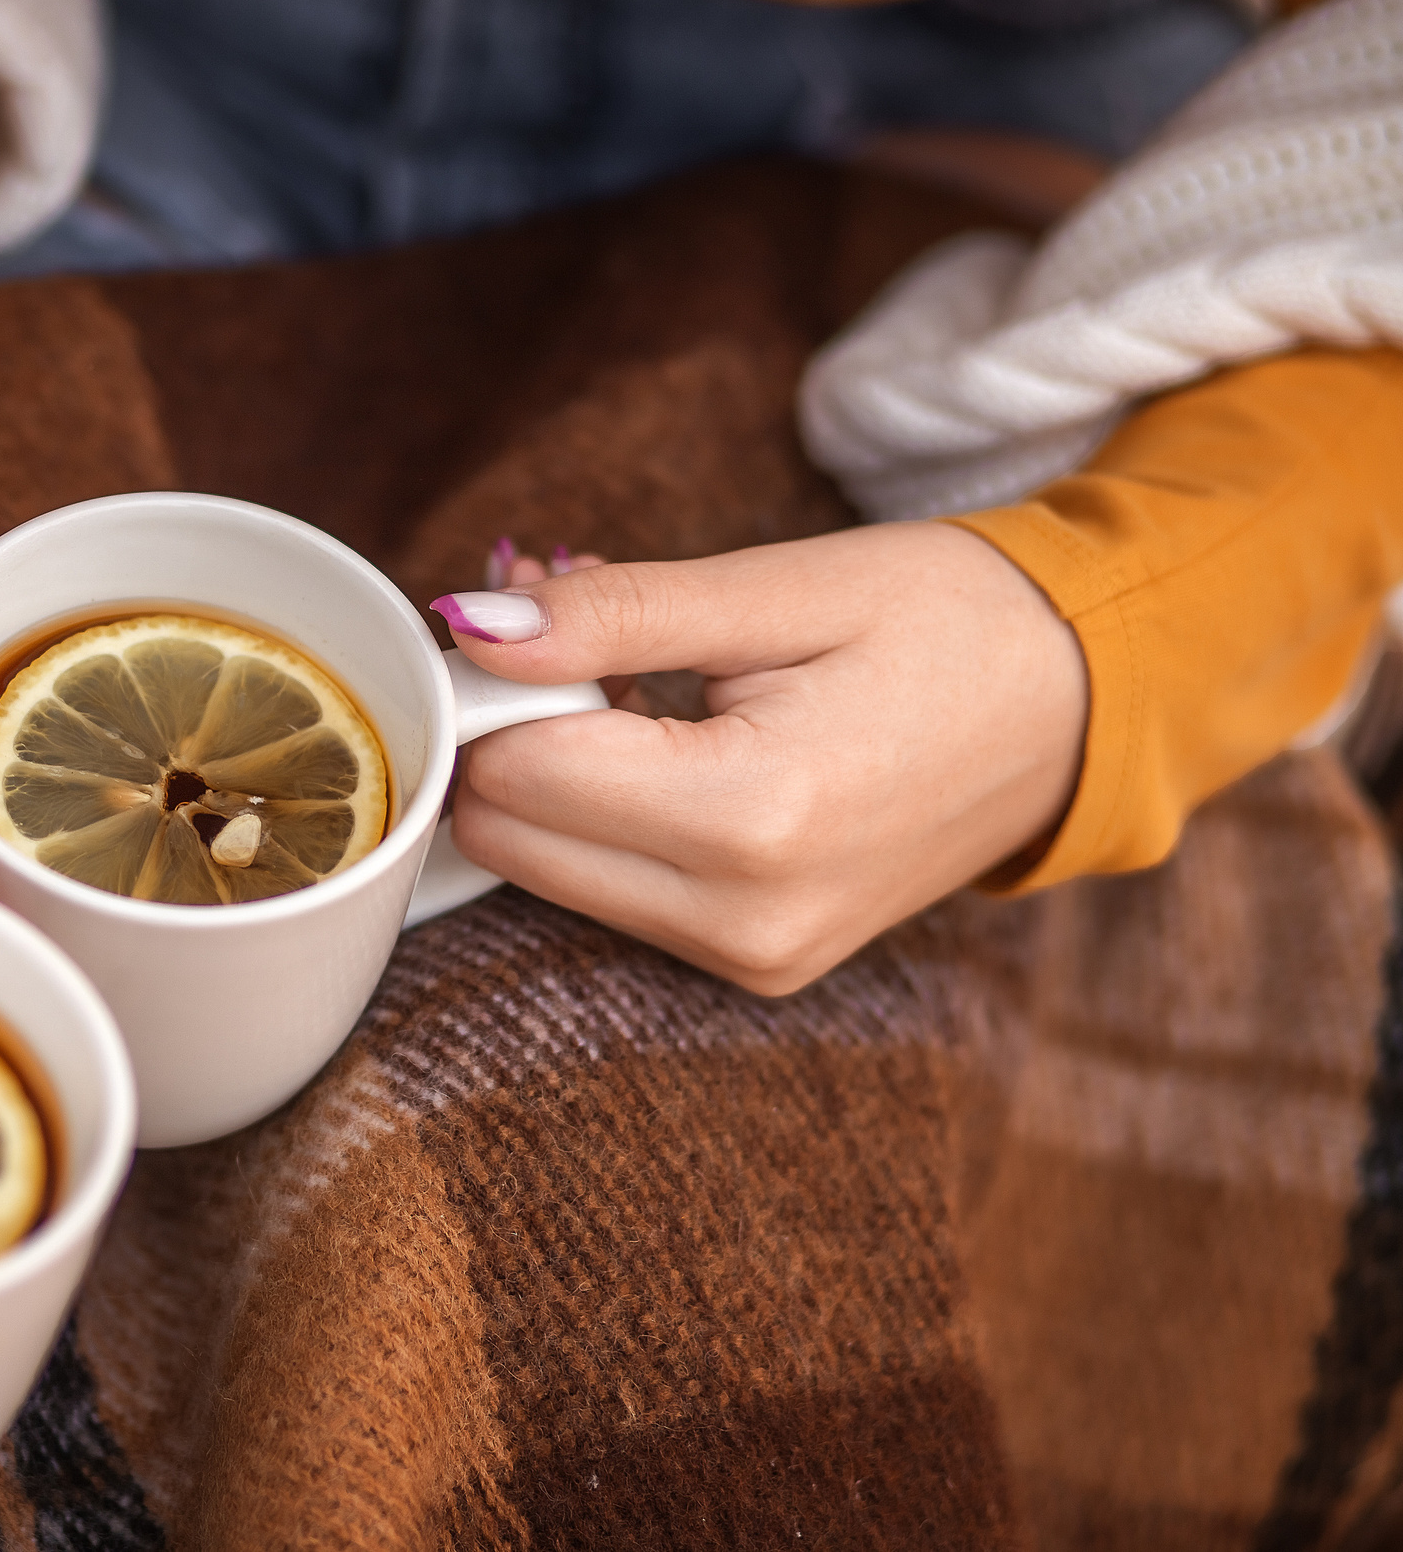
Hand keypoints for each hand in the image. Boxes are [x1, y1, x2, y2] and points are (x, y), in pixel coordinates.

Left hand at [433, 522, 1086, 993]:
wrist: (1086, 705)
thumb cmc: (952, 621)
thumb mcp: (778, 587)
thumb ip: (613, 616)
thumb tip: (467, 620)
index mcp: (753, 820)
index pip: (515, 775)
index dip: (491, 685)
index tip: (531, 612)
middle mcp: (745, 921)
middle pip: (509, 841)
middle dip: (510, 735)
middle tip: (581, 642)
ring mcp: (754, 959)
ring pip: (544, 874)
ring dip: (552, 775)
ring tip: (642, 686)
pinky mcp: (758, 965)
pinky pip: (610, 894)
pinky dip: (602, 816)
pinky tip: (666, 743)